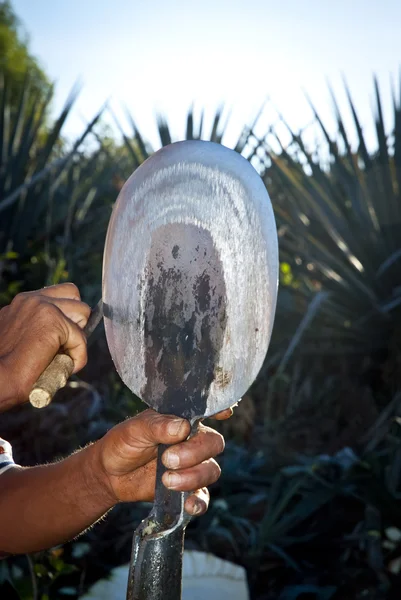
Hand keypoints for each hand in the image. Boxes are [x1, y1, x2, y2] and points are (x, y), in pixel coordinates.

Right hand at [0, 283, 89, 407]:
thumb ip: (40, 328)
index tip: (62, 337)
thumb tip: (65, 334)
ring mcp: (43, 308)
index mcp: (23, 302)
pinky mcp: (53, 322)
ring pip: (83, 314)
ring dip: (78, 338)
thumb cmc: (7, 368)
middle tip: (64, 345)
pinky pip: (81, 339)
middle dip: (77, 321)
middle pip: (75, 297)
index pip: (61, 293)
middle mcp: (32, 300)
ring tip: (63, 357)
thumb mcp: (22, 337)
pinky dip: (78, 358)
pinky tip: (63, 368)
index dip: (68, 315)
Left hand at [94, 409, 227, 515]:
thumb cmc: (122, 443)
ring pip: (211, 470)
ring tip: (166, 480)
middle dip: (194, 453)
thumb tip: (182, 427)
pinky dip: (200, 502)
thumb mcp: (135, 430)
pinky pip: (203, 496)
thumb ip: (158, 426)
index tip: (224, 414)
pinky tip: (189, 504)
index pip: (207, 412)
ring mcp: (192, 466)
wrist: (109, 474)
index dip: (219, 411)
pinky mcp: (186, 489)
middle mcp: (192, 441)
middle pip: (213, 444)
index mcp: (181, 420)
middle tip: (167, 459)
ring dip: (193, 477)